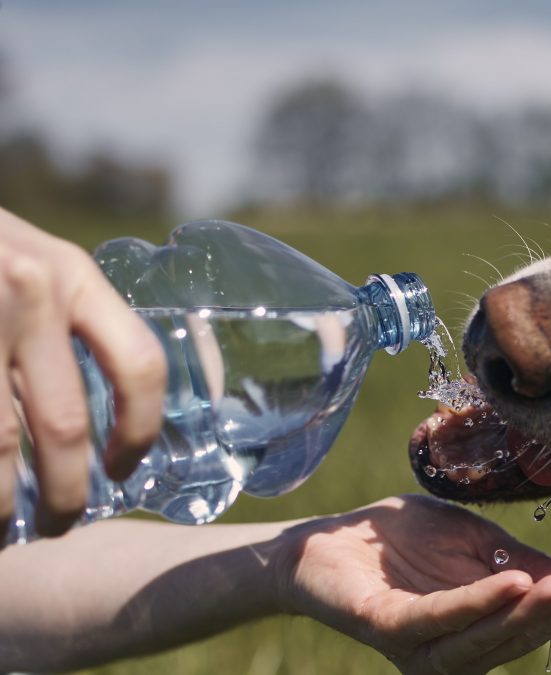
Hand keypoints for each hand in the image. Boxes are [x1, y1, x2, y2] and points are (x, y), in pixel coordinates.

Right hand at [0, 208, 165, 538]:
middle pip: (64, 425)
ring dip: (2, 502)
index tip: (122, 469)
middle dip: (65, 491)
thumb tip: (99, 413)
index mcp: (69, 274)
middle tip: (59, 523)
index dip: (138, 431)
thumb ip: (63, 316)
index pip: (137, 365)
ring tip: (3, 527)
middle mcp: (28, 292)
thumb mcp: (26, 258)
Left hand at [274, 495, 550, 673]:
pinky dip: (479, 602)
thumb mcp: (474, 544)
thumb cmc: (402, 543)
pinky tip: (513, 582)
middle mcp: (452, 651)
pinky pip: (440, 619)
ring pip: (485, 637)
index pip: (536, 622)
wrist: (329, 537)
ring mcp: (419, 645)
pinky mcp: (387, 627)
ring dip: (530, 611)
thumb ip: (517, 561)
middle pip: (518, 636)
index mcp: (477, 632)